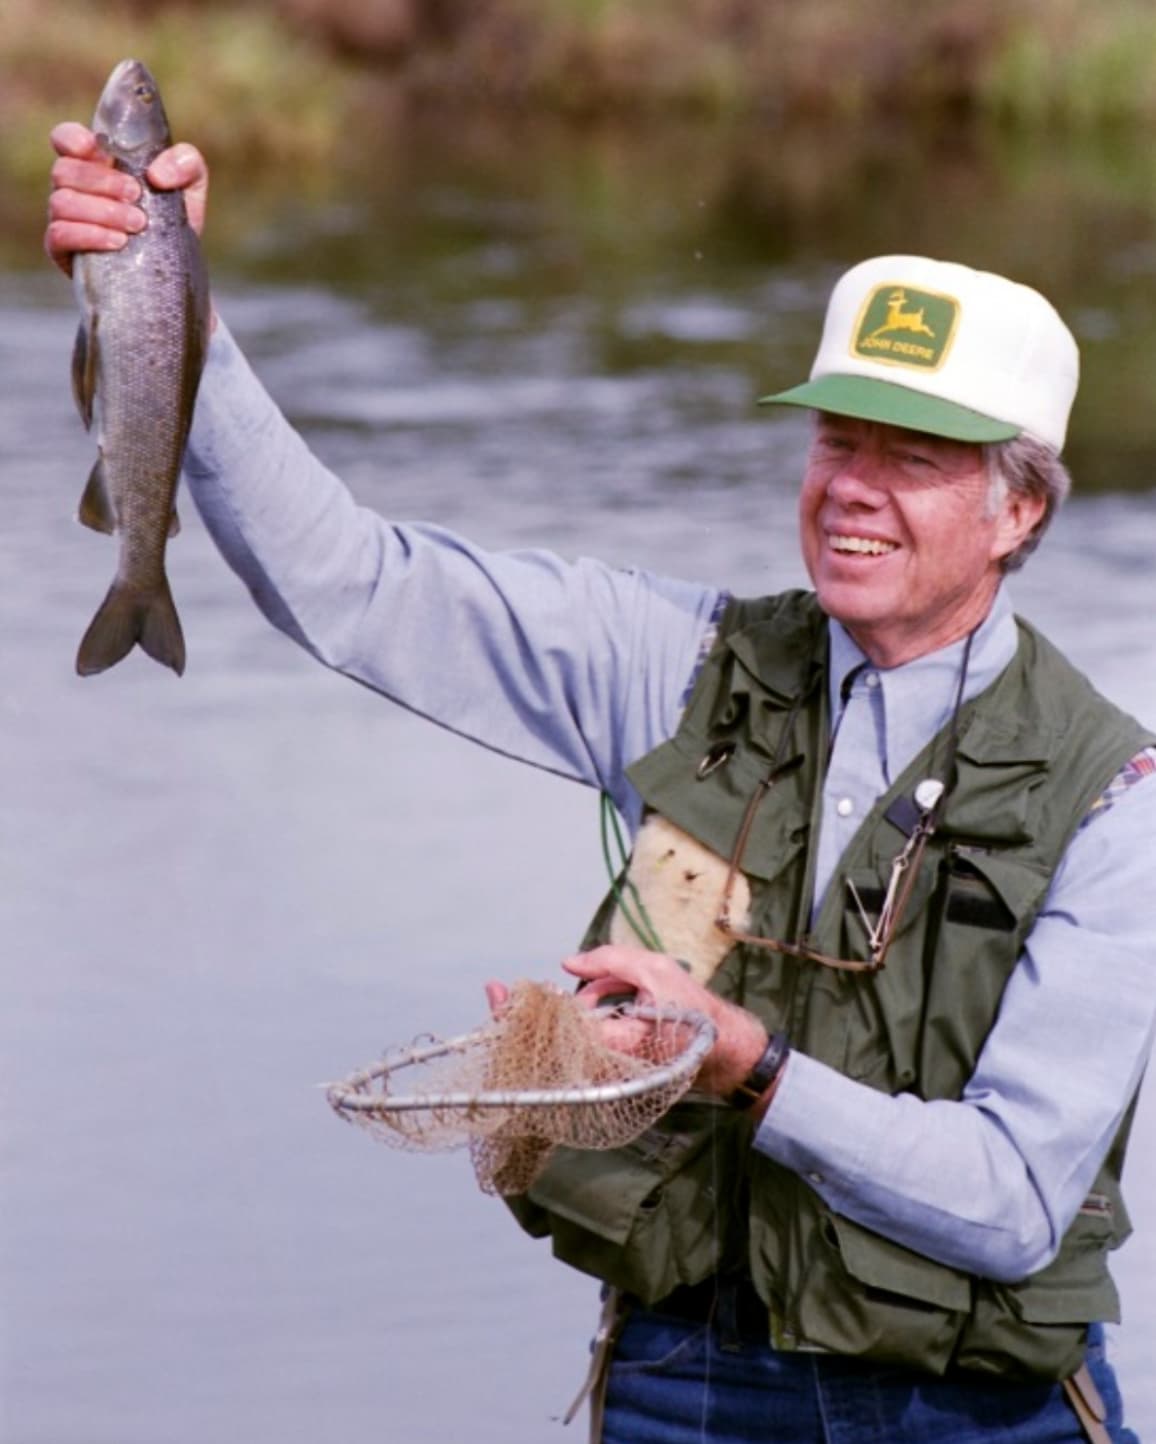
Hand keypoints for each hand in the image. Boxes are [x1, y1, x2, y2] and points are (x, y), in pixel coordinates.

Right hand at [45, 122, 209, 276]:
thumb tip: (157, 174)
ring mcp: (65, 218)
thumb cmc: (174, 219)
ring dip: (102, 211)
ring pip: (62, 202)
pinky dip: (90, 235)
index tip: (95, 148)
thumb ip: (186, 162)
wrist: (173, 269)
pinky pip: (60, 235)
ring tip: (137, 224)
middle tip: (137, 196)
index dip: (72, 139)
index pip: (64, 139)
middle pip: (64, 171)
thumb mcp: (191, 186)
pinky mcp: (63, 250)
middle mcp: (74, 188)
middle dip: (104, 182)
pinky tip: (118, 242)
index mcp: (95, 164)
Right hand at [562, 945, 770, 1099]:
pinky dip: (619, 1006)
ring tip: (590, 1018)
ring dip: (605, 996)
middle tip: (575, 1007)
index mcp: (651, 969)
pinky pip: (637, 997)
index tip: (565, 966)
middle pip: (616, 969)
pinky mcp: (672, 1004)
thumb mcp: (641, 1036)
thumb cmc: (691, 1038)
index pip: (611, 958)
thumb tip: (577, 1031)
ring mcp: (667, 987)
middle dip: (592, 984)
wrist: (733, 1053)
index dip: (586, 962)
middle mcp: (658, 972)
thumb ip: (606, 1033)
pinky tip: (613, 1025)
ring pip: (626, 983)